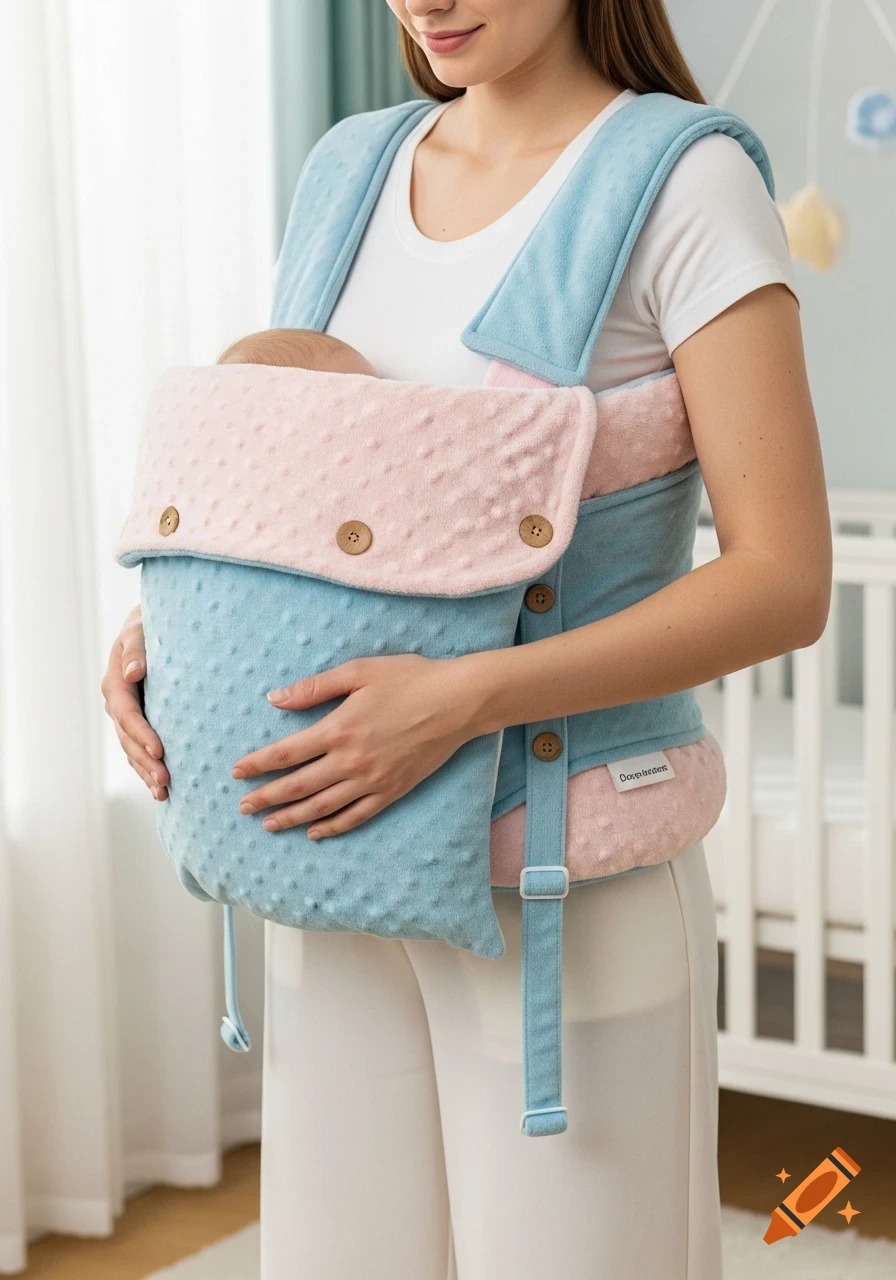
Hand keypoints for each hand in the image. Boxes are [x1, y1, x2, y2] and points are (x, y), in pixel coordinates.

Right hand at [101, 604, 168, 799]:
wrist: (150, 628)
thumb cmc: (148, 626)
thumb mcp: (140, 630)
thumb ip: (137, 649)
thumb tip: (133, 672)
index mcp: (116, 684)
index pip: (128, 715)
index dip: (143, 735)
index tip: (160, 752)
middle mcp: (117, 704)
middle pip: (128, 740)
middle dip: (146, 762)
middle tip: (165, 781)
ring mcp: (125, 717)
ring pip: (131, 751)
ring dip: (146, 773)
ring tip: (164, 793)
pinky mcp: (137, 724)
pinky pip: (138, 752)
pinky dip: (147, 771)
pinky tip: (161, 791)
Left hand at [231, 654, 484, 837]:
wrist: (458, 701)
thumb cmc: (409, 679)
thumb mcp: (359, 671)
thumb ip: (315, 687)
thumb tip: (275, 699)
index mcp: (338, 728)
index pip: (285, 753)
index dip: (258, 765)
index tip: (237, 773)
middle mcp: (351, 760)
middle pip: (298, 786)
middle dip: (266, 798)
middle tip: (242, 808)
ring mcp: (372, 780)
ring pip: (322, 807)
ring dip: (291, 818)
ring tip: (268, 825)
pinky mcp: (392, 791)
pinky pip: (356, 816)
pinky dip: (332, 827)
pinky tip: (315, 832)